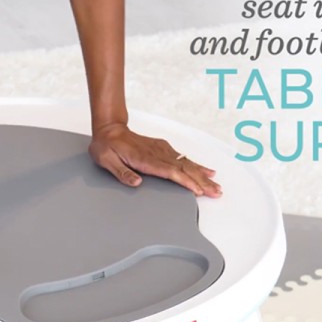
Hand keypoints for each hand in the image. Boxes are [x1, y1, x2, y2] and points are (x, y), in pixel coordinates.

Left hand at [89, 123, 221, 196]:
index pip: (170, 172)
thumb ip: (121, 173)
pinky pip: (183, 159)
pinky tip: (205, 171)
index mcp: (144, 159)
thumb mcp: (106, 160)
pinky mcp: (164, 148)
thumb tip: (136, 183)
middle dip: (201, 181)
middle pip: (184, 169)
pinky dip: (196, 166)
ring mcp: (162, 150)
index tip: (198, 190)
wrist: (109, 129)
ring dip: (202, 175)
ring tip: (215, 185)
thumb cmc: (107, 146)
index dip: (186, 181)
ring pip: (186, 164)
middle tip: (216, 192)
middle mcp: (157, 153)